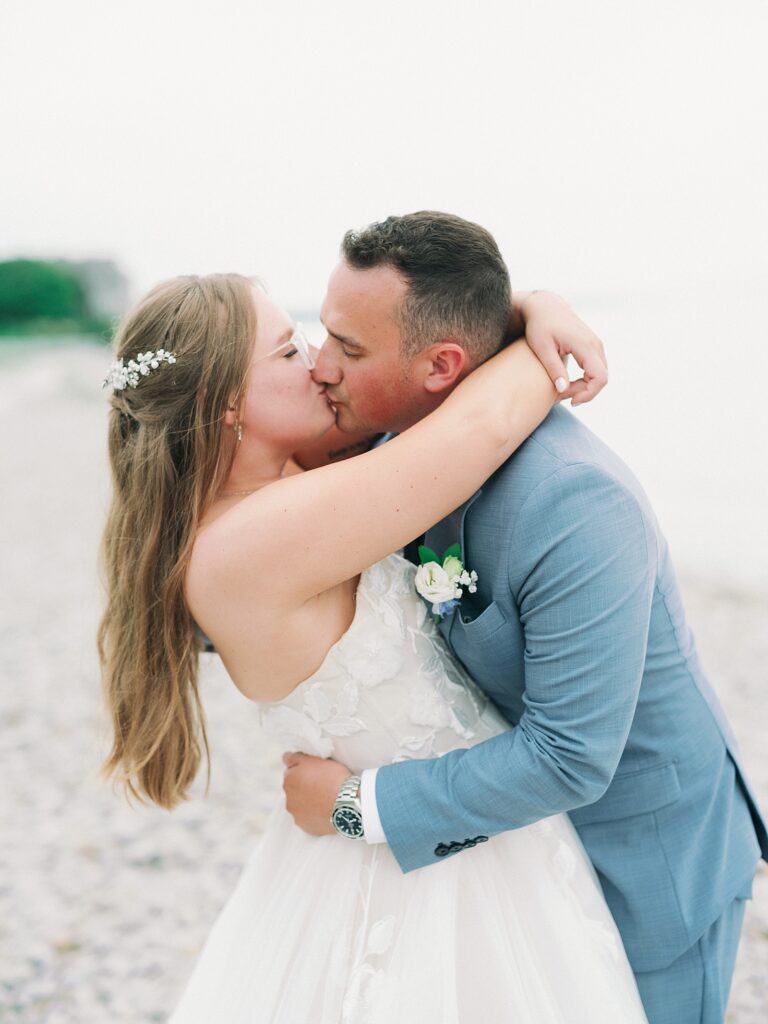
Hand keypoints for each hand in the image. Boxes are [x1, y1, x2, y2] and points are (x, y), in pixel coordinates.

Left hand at [282, 752, 351, 835]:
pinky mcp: (308, 828)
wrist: (347, 802)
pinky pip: (310, 819)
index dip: (305, 772)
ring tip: (326, 798)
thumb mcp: (314, 759)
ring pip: (301, 806)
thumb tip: (285, 758)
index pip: (292, 773)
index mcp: (288, 782)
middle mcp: (289, 801)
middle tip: (323, 784)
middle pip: (295, 791)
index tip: (317, 773)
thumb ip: (295, 757)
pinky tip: (326, 810)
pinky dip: (315, 815)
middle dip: (305, 788)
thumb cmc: (332, 778)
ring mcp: (298, 816)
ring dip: (309, 802)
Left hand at [518, 291, 607, 406]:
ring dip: (584, 386)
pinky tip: (568, 383)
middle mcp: (595, 344)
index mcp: (585, 344)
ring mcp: (596, 344)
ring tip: (562, 390)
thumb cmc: (539, 326)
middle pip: (602, 378)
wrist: (544, 307)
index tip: (570, 400)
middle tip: (561, 396)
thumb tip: (563, 390)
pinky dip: (585, 379)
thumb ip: (554, 369)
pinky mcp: (592, 346)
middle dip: (584, 392)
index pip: (600, 377)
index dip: (588, 393)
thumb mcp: (542, 349)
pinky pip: (596, 368)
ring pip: (600, 374)